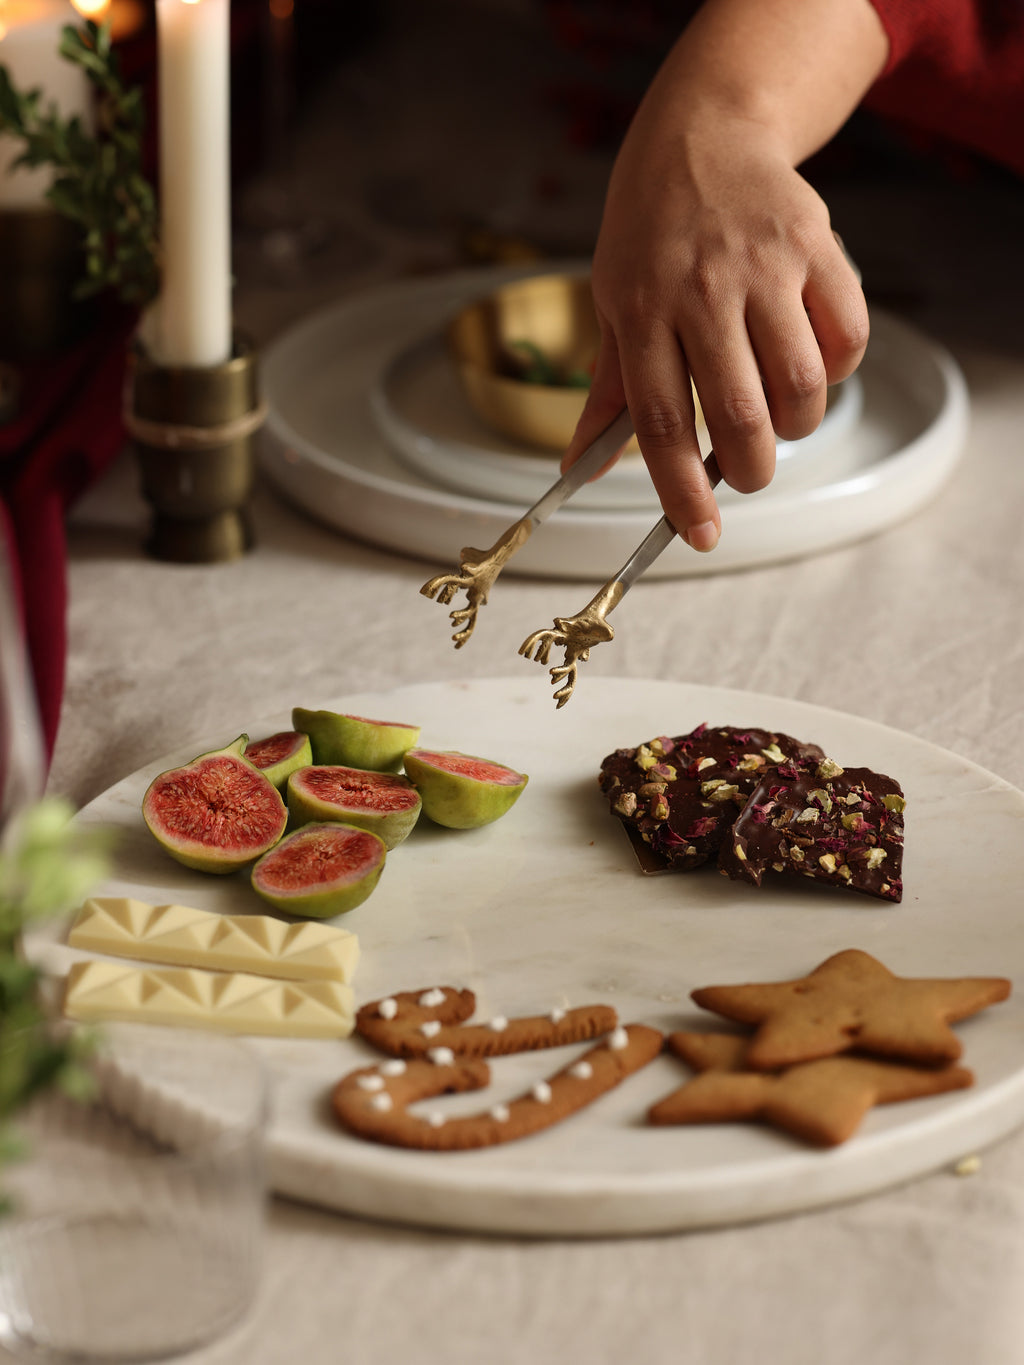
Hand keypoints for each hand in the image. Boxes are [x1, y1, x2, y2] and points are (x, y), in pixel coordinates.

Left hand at [563, 118, 868, 551]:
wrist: (702, 136)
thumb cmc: (649, 235)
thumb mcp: (612, 303)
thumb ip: (608, 392)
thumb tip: (578, 469)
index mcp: (641, 312)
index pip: (659, 423)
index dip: (682, 490)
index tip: (700, 535)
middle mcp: (702, 289)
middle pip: (738, 413)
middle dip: (750, 469)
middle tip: (747, 473)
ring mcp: (765, 265)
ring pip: (800, 384)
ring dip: (796, 425)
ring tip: (778, 416)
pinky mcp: (817, 246)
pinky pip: (846, 338)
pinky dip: (836, 370)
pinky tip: (809, 362)